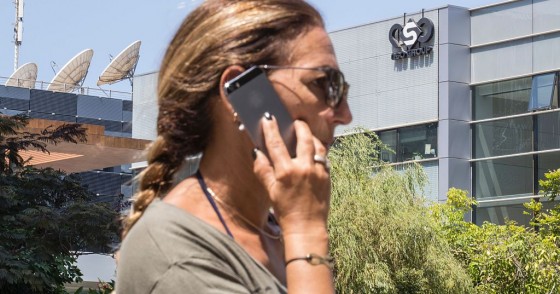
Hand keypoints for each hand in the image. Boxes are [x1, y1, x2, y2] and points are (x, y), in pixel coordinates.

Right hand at [253, 115, 330, 234]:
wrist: (306, 227)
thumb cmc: (286, 211)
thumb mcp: (270, 191)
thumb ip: (263, 170)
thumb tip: (256, 152)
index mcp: (286, 172)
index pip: (276, 144)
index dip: (271, 129)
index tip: (268, 118)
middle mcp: (304, 168)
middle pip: (303, 138)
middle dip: (299, 126)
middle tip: (296, 121)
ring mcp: (318, 171)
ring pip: (317, 145)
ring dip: (311, 136)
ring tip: (306, 133)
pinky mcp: (327, 176)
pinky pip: (324, 157)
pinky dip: (319, 151)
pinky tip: (314, 151)